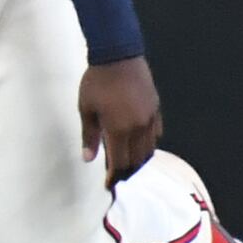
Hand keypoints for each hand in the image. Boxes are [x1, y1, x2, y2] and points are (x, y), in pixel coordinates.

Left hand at [80, 56, 163, 183]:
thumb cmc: (97, 82)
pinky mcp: (156, 109)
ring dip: (140, 159)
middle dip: (128, 171)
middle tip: (119, 177)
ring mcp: (150, 119)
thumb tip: (88, 159)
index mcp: (120, 130)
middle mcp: (139, 128)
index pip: (120, 161)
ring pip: (149, 148)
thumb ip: (89, 135)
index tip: (110, 185)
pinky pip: (156, 133)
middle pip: (137, 159)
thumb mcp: (86, 108)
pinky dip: (149, 142)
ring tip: (130, 164)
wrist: (118, 57)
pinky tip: (141, 144)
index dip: (115, 175)